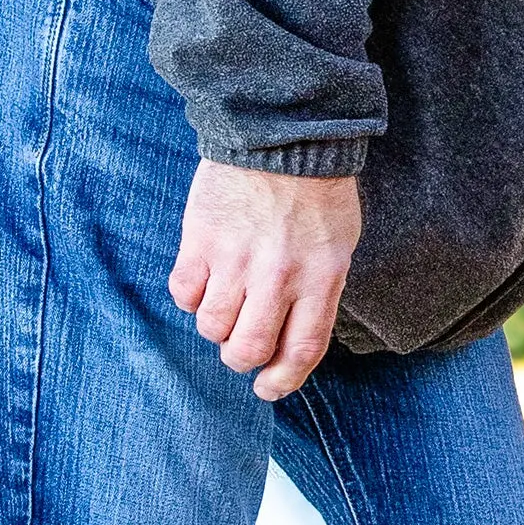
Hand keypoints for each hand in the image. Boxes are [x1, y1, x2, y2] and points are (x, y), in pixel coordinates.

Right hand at [168, 162, 360, 401]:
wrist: (282, 134)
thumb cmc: (318, 193)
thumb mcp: (339, 246)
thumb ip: (320, 293)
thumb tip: (292, 339)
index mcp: (321, 280)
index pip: (300, 351)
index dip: (281, 381)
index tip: (268, 389)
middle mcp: (279, 277)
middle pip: (248, 350)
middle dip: (241, 359)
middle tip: (240, 347)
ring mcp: (236, 260)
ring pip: (212, 327)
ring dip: (216, 327)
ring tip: (226, 304)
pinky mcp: (200, 240)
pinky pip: (184, 294)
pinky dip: (191, 297)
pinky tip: (204, 279)